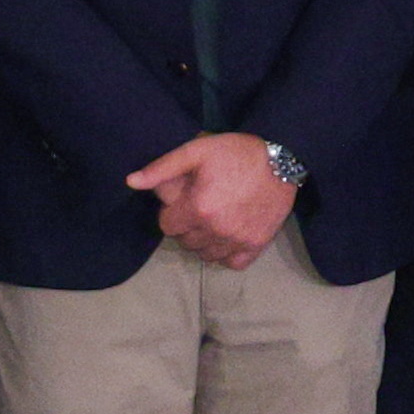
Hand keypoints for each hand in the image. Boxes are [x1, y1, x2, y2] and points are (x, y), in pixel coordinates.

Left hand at [129, 133, 297, 268]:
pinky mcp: (256, 245)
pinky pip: (232, 263)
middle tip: (200, 207)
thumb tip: (131, 182)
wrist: (282, 158)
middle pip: (186, 242)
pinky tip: (229, 235)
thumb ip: (163, 167)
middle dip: (187, 226)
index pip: (167, 226)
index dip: (172, 212)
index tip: (184, 200)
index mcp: (197, 208)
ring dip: (205, 241)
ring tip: (214, 220)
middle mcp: (216, 230)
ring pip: (206, 254)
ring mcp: (237, 240)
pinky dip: (227, 253)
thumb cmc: (236, 152)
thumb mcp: (197, 150)